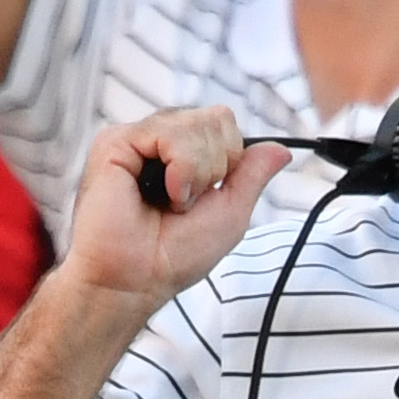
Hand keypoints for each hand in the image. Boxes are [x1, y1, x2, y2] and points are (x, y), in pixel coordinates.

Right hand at [68, 107, 291, 318]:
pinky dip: (181, 170)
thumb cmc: (174, 256)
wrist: (136, 280)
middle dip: (217, 166)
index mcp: (184, 153)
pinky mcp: (115, 142)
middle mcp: (160, 141)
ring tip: (172, 202)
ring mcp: (138, 139)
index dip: (231, 160)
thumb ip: (253, 175)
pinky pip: (170, 132)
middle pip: (218, 118)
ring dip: (199, 172)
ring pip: (198, 123)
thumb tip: (282, 149)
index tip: (206, 197)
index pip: (225, 124)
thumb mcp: (231, 213)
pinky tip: (163, 194)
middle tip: (186, 203)